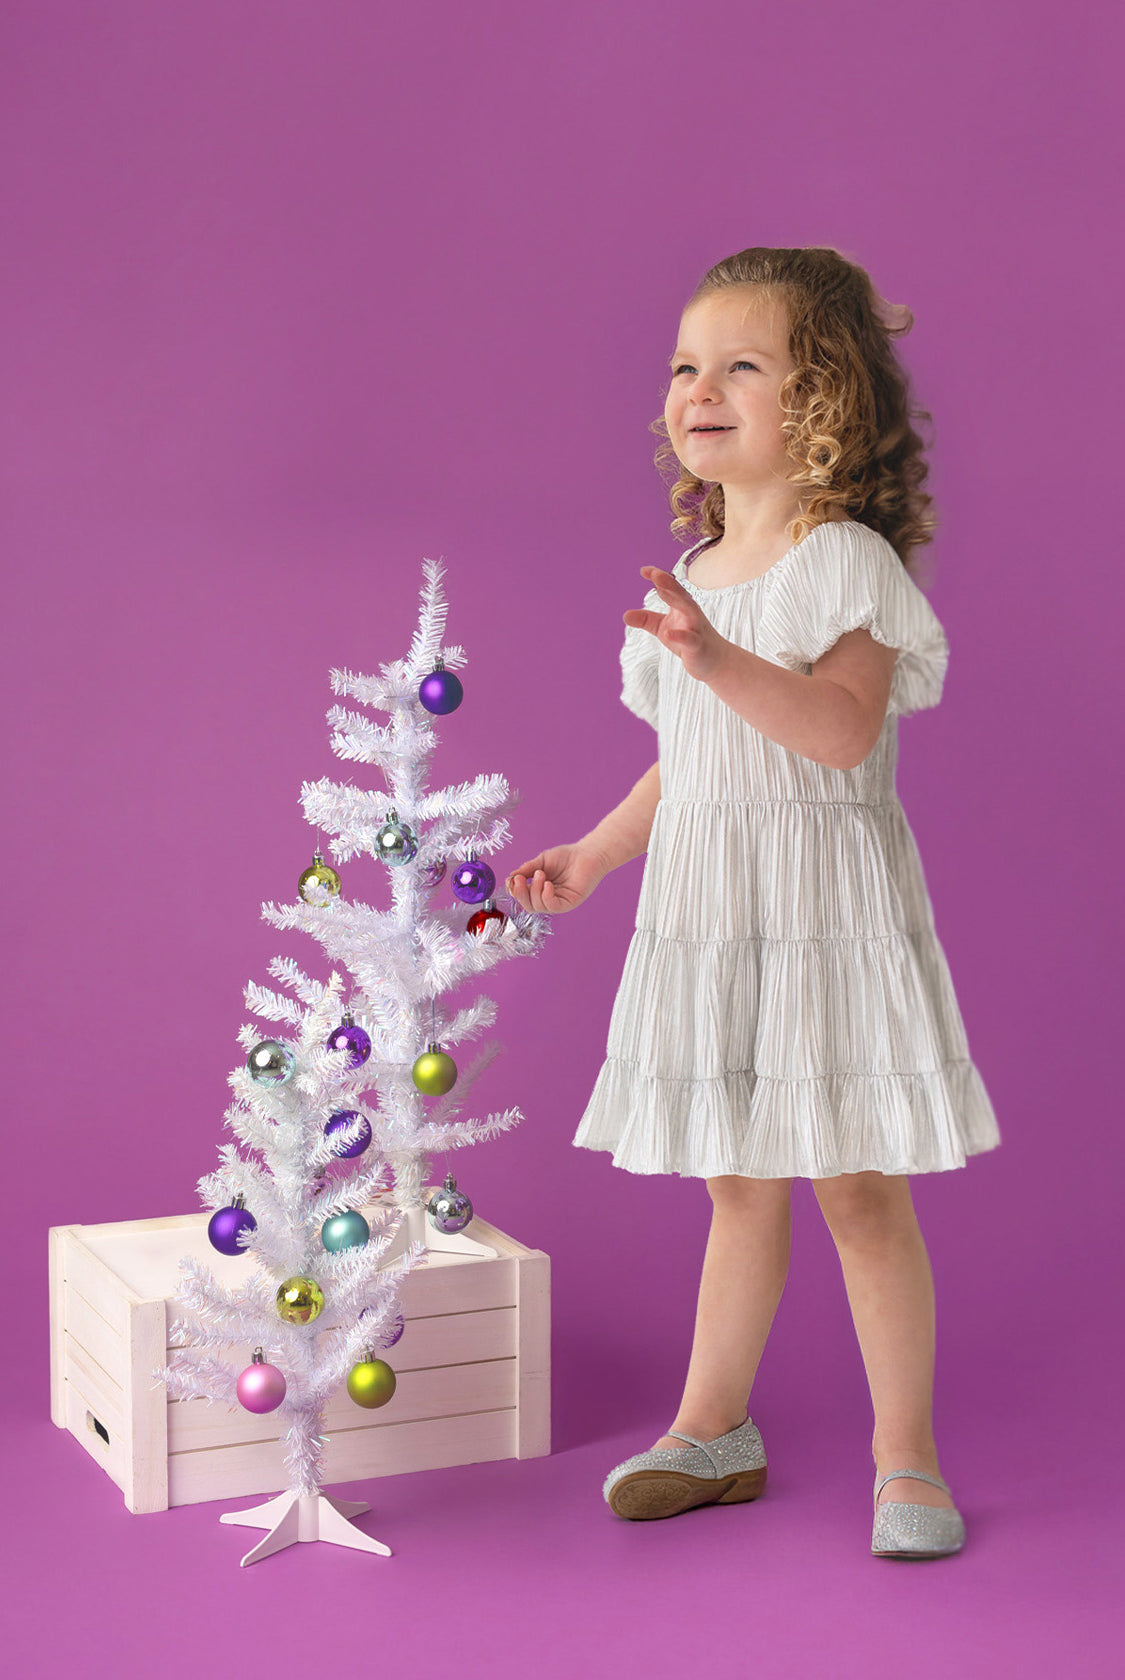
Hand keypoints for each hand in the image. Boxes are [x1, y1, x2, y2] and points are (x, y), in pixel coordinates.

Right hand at [505, 842, 609, 913]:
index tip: (512, 879)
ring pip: (538, 907)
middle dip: (520, 893)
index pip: (522, 897)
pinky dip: (546, 897)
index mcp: (539, 889)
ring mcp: (558, 902)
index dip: (514, 891)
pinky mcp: (569, 903)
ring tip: (540, 873)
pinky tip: (548, 885)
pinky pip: (553, 907)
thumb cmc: (566, 856)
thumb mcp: (541, 861)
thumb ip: (527, 869)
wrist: (587, 853)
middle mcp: (547, 898)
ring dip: (534, 890)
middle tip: (519, 879)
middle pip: (528, 906)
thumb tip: (510, 877)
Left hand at [628, 566, 728, 682]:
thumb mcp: (663, 628)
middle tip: (655, 573)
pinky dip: (680, 636)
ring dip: (677, 600)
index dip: (659, 578)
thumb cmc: (687, 640)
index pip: (670, 588)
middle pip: (680, 594)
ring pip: (689, 611)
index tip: (644, 570)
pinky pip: (690, 639)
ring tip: (661, 591)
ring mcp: (696, 628)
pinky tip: (667, 634)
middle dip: (669, 583)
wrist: (714, 661)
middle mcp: (691, 613)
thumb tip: (625, 615)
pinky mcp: (698, 645)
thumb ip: (646, 620)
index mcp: (682, 606)